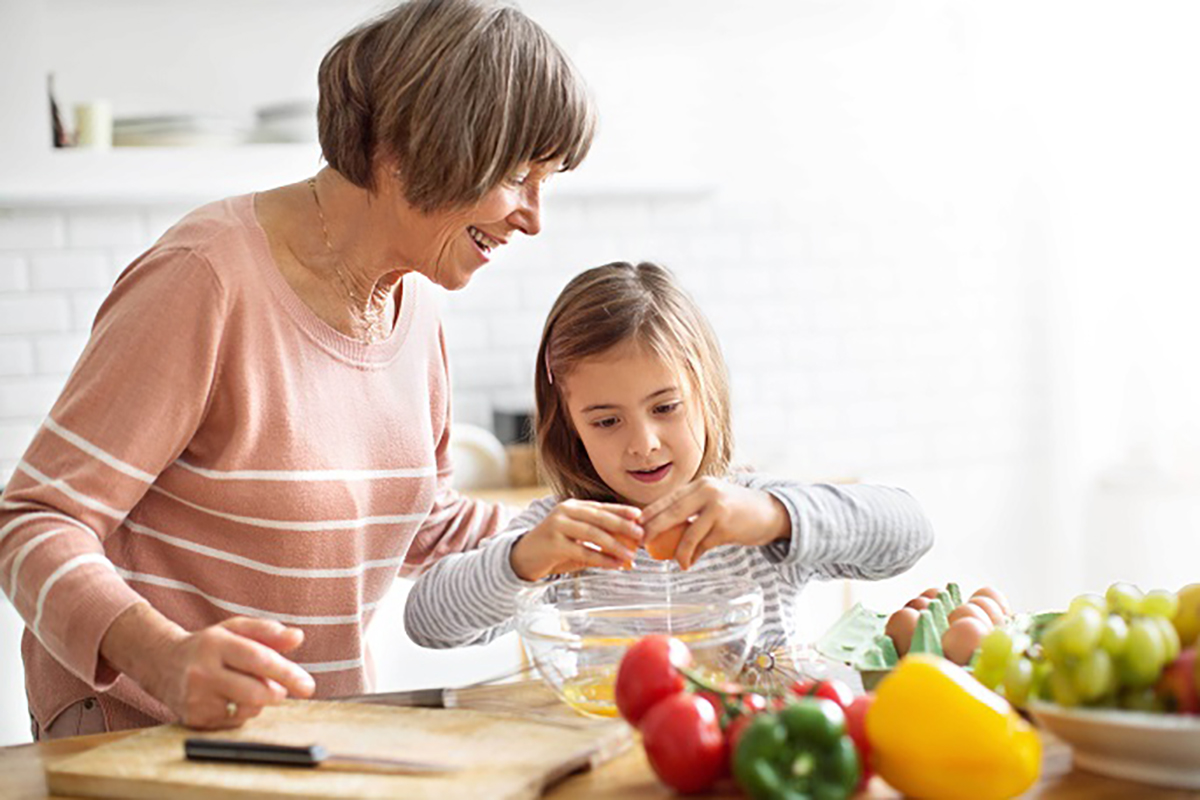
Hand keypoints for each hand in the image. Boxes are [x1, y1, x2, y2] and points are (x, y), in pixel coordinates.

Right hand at [102, 604, 315, 728]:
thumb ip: (268, 631)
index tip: (307, 685)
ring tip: (245, 686)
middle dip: (277, 692)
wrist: (163, 663)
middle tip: (282, 689)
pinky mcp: (194, 720)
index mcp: (215, 645)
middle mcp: (202, 672)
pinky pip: (235, 722)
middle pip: (254, 692)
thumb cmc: (210, 645)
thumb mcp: (236, 629)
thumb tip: (298, 637)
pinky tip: (229, 698)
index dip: (287, 672)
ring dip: (259, 701)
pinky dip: (242, 712)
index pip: (258, 659)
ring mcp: (196, 699)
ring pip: (247, 709)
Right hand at [509, 499, 642, 580]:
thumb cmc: (555, 548)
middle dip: (622, 525)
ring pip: (592, 534)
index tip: (640, 515)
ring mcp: (557, 526)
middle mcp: (565, 511)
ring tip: (630, 554)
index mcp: (573, 506)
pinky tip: (615, 564)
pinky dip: (602, 559)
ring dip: (614, 544)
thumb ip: (599, 541)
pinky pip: (583, 551)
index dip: (621, 510)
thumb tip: (628, 550)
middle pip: (599, 517)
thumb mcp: (577, 539)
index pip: (601, 506)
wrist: (524, 557)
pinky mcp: (553, 543)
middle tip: (640, 534)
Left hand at [638, 477, 789, 569]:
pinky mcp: (726, 526)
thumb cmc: (735, 509)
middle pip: (671, 512)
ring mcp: (717, 508)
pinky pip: (702, 545)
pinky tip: (688, 563)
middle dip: (653, 528)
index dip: (650, 512)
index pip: (668, 499)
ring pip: (687, 533)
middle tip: (642, 542)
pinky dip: (693, 556)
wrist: (769, 512)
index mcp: (699, 485)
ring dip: (677, 551)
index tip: (635, 525)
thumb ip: (691, 511)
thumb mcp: (712, 502)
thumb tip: (661, 532)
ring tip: (672, 560)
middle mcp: (707, 492)